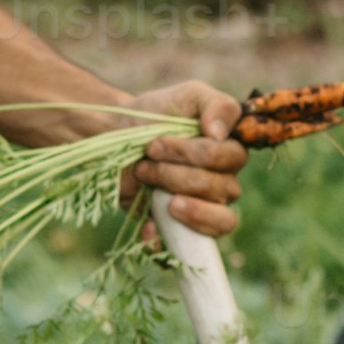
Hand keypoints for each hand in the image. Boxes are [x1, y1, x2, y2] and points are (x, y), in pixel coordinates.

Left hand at [119, 80, 250, 248]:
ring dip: (179, 203)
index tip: (155, 144)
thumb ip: (215, 105)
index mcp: (229, 152)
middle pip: (219, 189)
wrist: (115, 139)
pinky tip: (149, 226)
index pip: (228, 159)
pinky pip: (189, 247)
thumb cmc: (156, 114)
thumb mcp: (186, 96)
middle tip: (146, 163)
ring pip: (216, 220)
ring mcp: (205, 210)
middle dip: (175, 175)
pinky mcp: (181, 230)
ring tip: (152, 190)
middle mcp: (224, 183)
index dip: (192, 153)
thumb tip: (219, 133)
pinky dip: (167, 238)